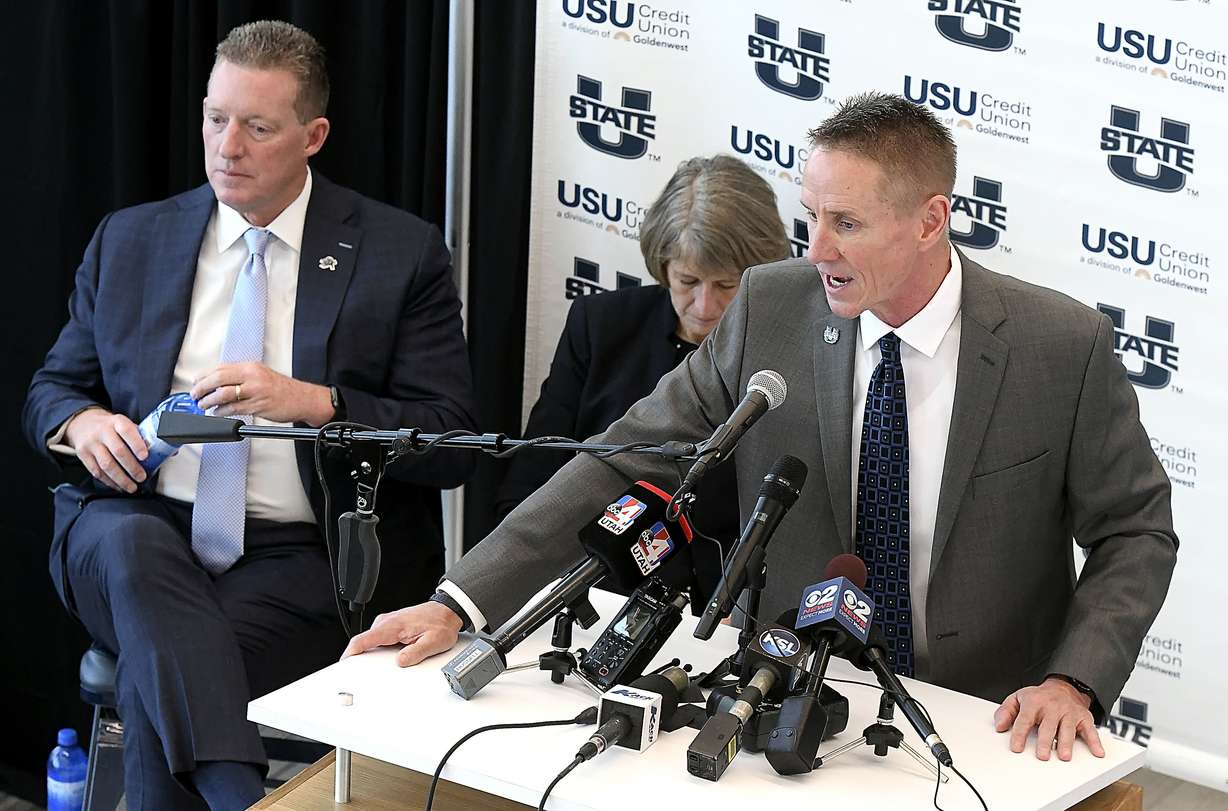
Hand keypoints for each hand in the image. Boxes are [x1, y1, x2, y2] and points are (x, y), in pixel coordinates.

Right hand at [64, 408, 147, 492]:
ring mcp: (91, 444)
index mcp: (117, 422)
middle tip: (141, 477)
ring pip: (106, 465)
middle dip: (132, 467)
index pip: (127, 431)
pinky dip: (109, 481)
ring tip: (132, 486)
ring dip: (121, 479)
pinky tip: (118, 486)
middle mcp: (103, 431)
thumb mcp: (125, 424)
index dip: (137, 444)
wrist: (83, 423)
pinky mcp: (83, 455)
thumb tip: (168, 449)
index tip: (145, 457)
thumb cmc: (111, 427)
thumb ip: (141, 436)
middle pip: (118, 451)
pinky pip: (96, 471)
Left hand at [191, 362, 332, 424]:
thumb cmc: (283, 390)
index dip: (204, 375)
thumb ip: (241, 378)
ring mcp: (255, 391)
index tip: (196, 382)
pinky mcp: (258, 405)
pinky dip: (221, 411)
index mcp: (251, 367)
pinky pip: (233, 408)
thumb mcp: (261, 375)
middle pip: (218, 378)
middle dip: (202, 387)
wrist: (303, 399)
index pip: (221, 368)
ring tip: (203, 405)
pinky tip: (217, 413)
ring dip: (209, 400)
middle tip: (195, 394)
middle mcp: (252, 376)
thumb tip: (219, 383)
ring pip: (223, 394)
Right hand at [340, 601, 464, 666]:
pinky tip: (385, 658)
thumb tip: (400, 662)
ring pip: (370, 641)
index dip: (350, 653)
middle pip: (363, 642)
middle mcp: (387, 622)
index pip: (363, 639)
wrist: (447, 611)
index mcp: (393, 626)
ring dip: (369, 654)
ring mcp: (388, 623)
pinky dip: (377, 649)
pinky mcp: (391, 626)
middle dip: (359, 658)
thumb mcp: (434, 642)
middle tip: (359, 674)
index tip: (343, 664)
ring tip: (376, 668)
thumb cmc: (440, 623)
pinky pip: (378, 639)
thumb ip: (415, 653)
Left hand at [994, 677, 1104, 760]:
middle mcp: (1052, 707)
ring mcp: (1069, 713)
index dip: (1019, 734)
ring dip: (1066, 743)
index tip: (1016, 748)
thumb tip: (999, 726)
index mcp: (1034, 702)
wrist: (1063, 687)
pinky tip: (1097, 752)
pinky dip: (1095, 741)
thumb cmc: (1039, 698)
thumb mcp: (1018, 699)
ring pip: (1068, 729)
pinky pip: (1090, 730)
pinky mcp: (1083, 718)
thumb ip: (1006, 712)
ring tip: (1063, 756)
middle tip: (1042, 756)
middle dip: (1045, 741)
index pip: (1025, 720)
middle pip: (1048, 726)